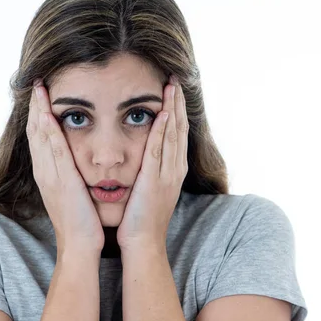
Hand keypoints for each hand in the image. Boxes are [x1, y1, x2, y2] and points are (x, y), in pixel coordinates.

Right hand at [26, 78, 104, 255]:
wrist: (80, 244)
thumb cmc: (80, 220)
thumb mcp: (72, 192)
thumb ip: (70, 174)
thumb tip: (73, 161)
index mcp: (48, 174)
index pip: (40, 138)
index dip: (38, 115)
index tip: (41, 94)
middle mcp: (45, 172)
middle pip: (35, 132)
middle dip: (35, 106)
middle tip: (36, 82)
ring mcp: (51, 176)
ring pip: (41, 137)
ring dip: (39, 111)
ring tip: (39, 89)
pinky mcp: (62, 181)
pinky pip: (54, 151)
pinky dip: (50, 131)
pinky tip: (49, 114)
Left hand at [116, 75, 188, 251]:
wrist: (143, 241)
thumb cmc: (141, 218)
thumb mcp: (149, 189)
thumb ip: (150, 170)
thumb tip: (146, 156)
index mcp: (173, 170)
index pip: (177, 133)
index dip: (177, 110)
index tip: (173, 90)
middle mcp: (175, 169)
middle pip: (179, 129)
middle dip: (178, 103)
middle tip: (175, 78)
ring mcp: (168, 174)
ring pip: (173, 135)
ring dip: (173, 109)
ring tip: (172, 86)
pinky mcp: (155, 180)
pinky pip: (159, 150)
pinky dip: (163, 130)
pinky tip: (163, 113)